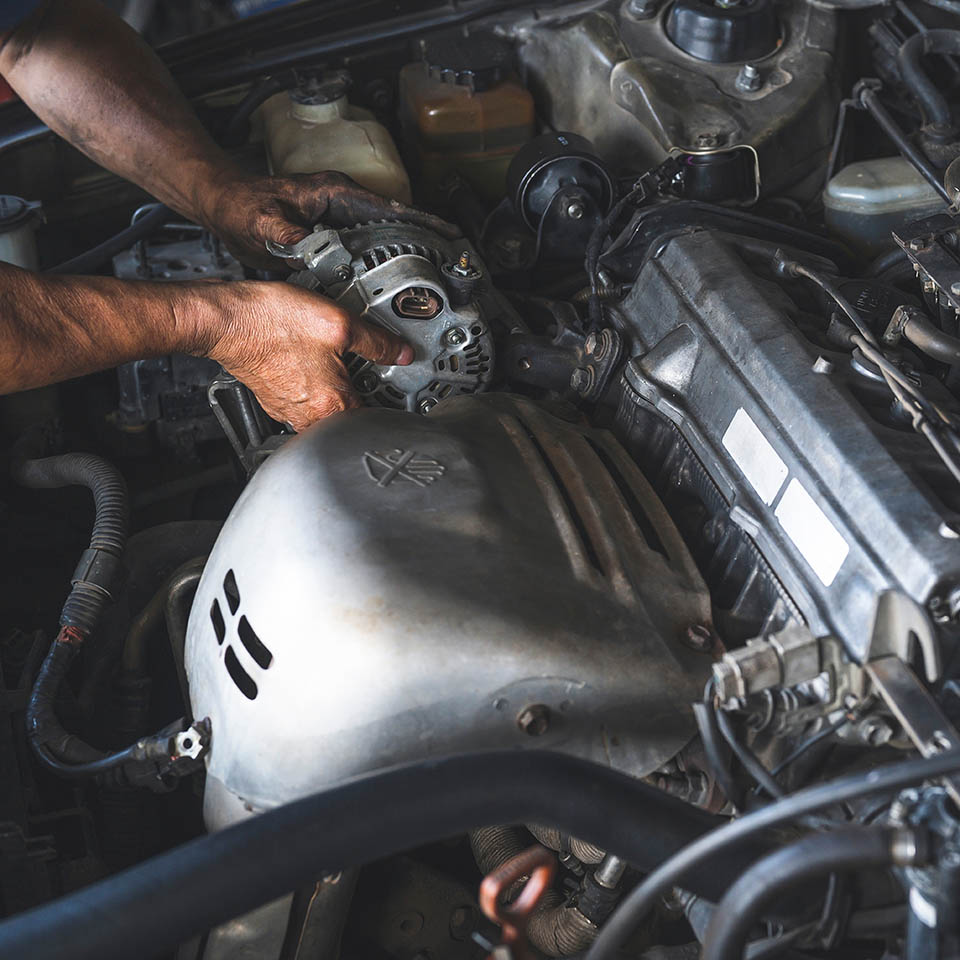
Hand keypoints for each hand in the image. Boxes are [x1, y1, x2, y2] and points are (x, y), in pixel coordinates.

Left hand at [198, 170, 459, 268]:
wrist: (222, 206)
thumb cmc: (240, 205)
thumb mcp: (263, 222)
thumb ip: (289, 236)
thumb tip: (311, 250)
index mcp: (336, 193)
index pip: (390, 207)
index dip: (422, 222)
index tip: (449, 235)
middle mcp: (342, 203)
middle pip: (394, 223)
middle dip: (423, 242)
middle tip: (448, 265)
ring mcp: (338, 218)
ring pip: (382, 238)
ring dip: (404, 256)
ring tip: (429, 279)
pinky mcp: (331, 235)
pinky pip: (364, 250)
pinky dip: (380, 265)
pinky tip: (389, 286)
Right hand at [200, 280, 412, 430]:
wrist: (227, 319)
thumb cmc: (272, 322)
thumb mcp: (340, 324)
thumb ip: (378, 342)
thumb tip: (401, 353)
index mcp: (331, 406)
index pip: (374, 418)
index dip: (390, 401)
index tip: (398, 389)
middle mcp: (309, 416)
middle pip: (350, 414)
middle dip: (362, 393)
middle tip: (369, 369)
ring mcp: (289, 410)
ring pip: (326, 408)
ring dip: (335, 389)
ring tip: (338, 363)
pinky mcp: (274, 399)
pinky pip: (305, 399)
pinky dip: (313, 384)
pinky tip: (311, 362)